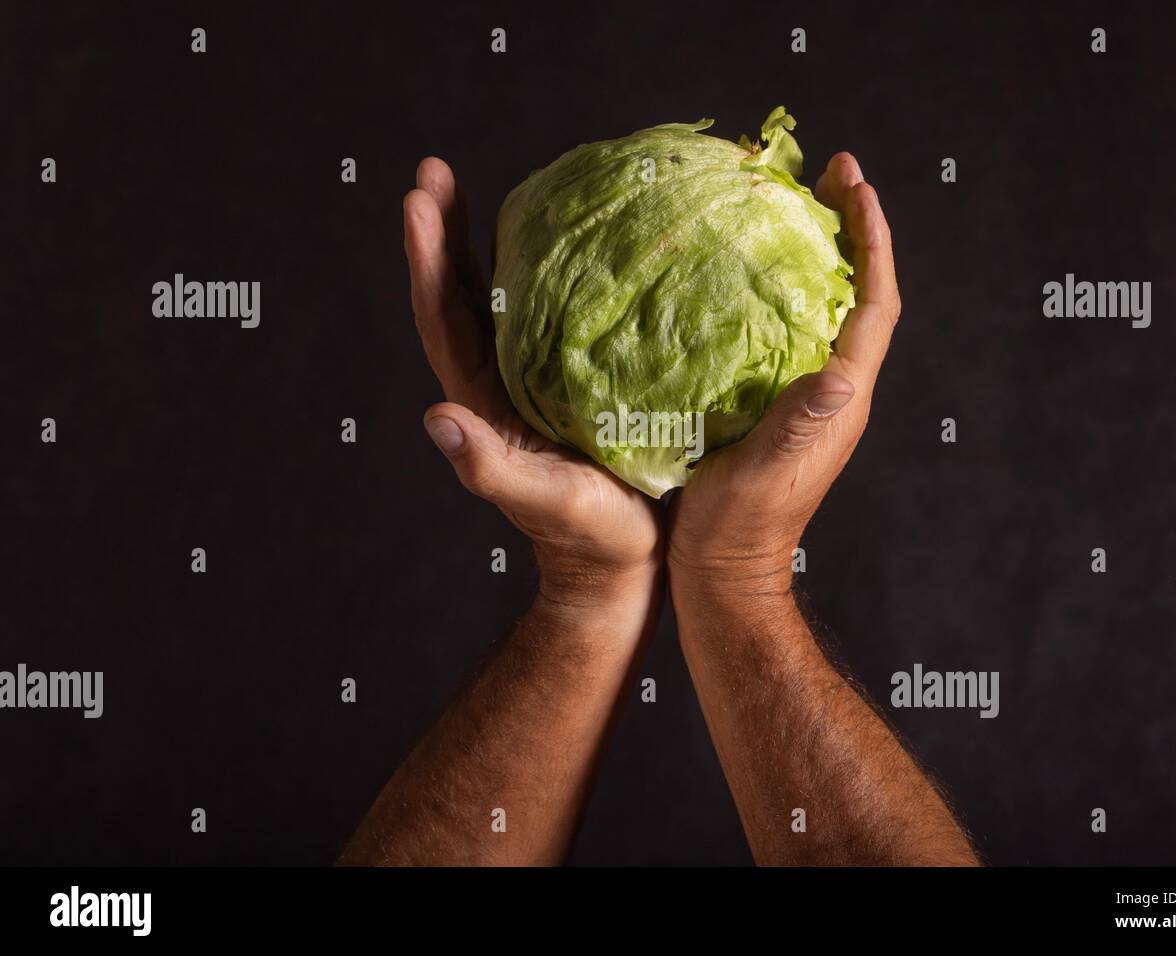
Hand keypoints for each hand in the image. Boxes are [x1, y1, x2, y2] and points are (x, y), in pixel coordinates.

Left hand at [404, 159, 661, 596]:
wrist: (625, 564)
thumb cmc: (592, 539)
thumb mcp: (547, 501)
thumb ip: (492, 467)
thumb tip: (438, 419)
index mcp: (486, 403)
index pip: (444, 320)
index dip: (429, 260)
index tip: (421, 199)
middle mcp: (500, 384)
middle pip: (458, 296)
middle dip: (443, 233)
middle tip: (436, 172)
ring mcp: (531, 383)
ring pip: (495, 301)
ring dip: (479, 244)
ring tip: (474, 187)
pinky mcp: (568, 385)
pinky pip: (543, 317)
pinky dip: (537, 274)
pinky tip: (558, 244)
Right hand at [667, 153, 900, 599]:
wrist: (723, 572)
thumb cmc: (740, 527)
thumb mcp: (767, 472)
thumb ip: (801, 423)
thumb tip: (842, 375)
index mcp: (842, 399)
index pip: (874, 304)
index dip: (871, 241)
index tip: (854, 185)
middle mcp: (835, 391)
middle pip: (859, 293)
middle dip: (854, 230)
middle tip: (831, 173)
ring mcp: (809, 399)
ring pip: (827, 309)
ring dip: (822, 254)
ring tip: (796, 206)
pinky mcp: (779, 408)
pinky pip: (792, 331)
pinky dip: (784, 291)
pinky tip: (750, 276)